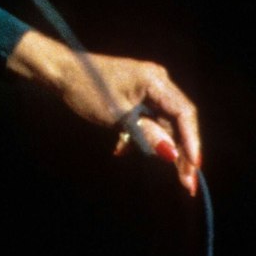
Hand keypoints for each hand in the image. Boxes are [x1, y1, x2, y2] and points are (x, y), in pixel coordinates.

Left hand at [8, 31, 201, 194]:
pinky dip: (144, 137)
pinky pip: (150, 120)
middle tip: (187, 183)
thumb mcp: (117, 116)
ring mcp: (149, 88)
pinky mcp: (139, 96)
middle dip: (182, 152)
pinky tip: (125, 149)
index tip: (194, 167)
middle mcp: (158, 81)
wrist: (61, 72)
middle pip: (178, 121)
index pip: (184, 113)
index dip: (192, 142)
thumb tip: (172, 153)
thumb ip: (146, 134)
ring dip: (163, 148)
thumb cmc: (85, 89)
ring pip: (165, 123)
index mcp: (155, 80)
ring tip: (172, 176)